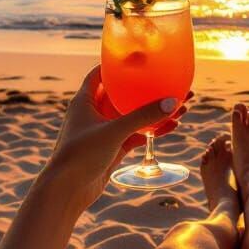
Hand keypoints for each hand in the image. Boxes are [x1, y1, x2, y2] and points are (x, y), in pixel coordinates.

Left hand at [46, 66, 188, 209]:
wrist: (66, 192)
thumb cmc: (80, 155)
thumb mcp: (114, 131)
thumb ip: (143, 116)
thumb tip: (172, 101)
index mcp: (86, 100)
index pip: (100, 73)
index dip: (118, 63)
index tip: (141, 57)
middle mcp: (94, 113)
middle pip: (125, 94)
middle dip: (148, 89)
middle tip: (172, 83)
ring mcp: (104, 131)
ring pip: (134, 115)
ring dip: (155, 110)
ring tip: (182, 105)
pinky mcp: (112, 148)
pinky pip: (136, 134)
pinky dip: (152, 130)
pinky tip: (172, 125)